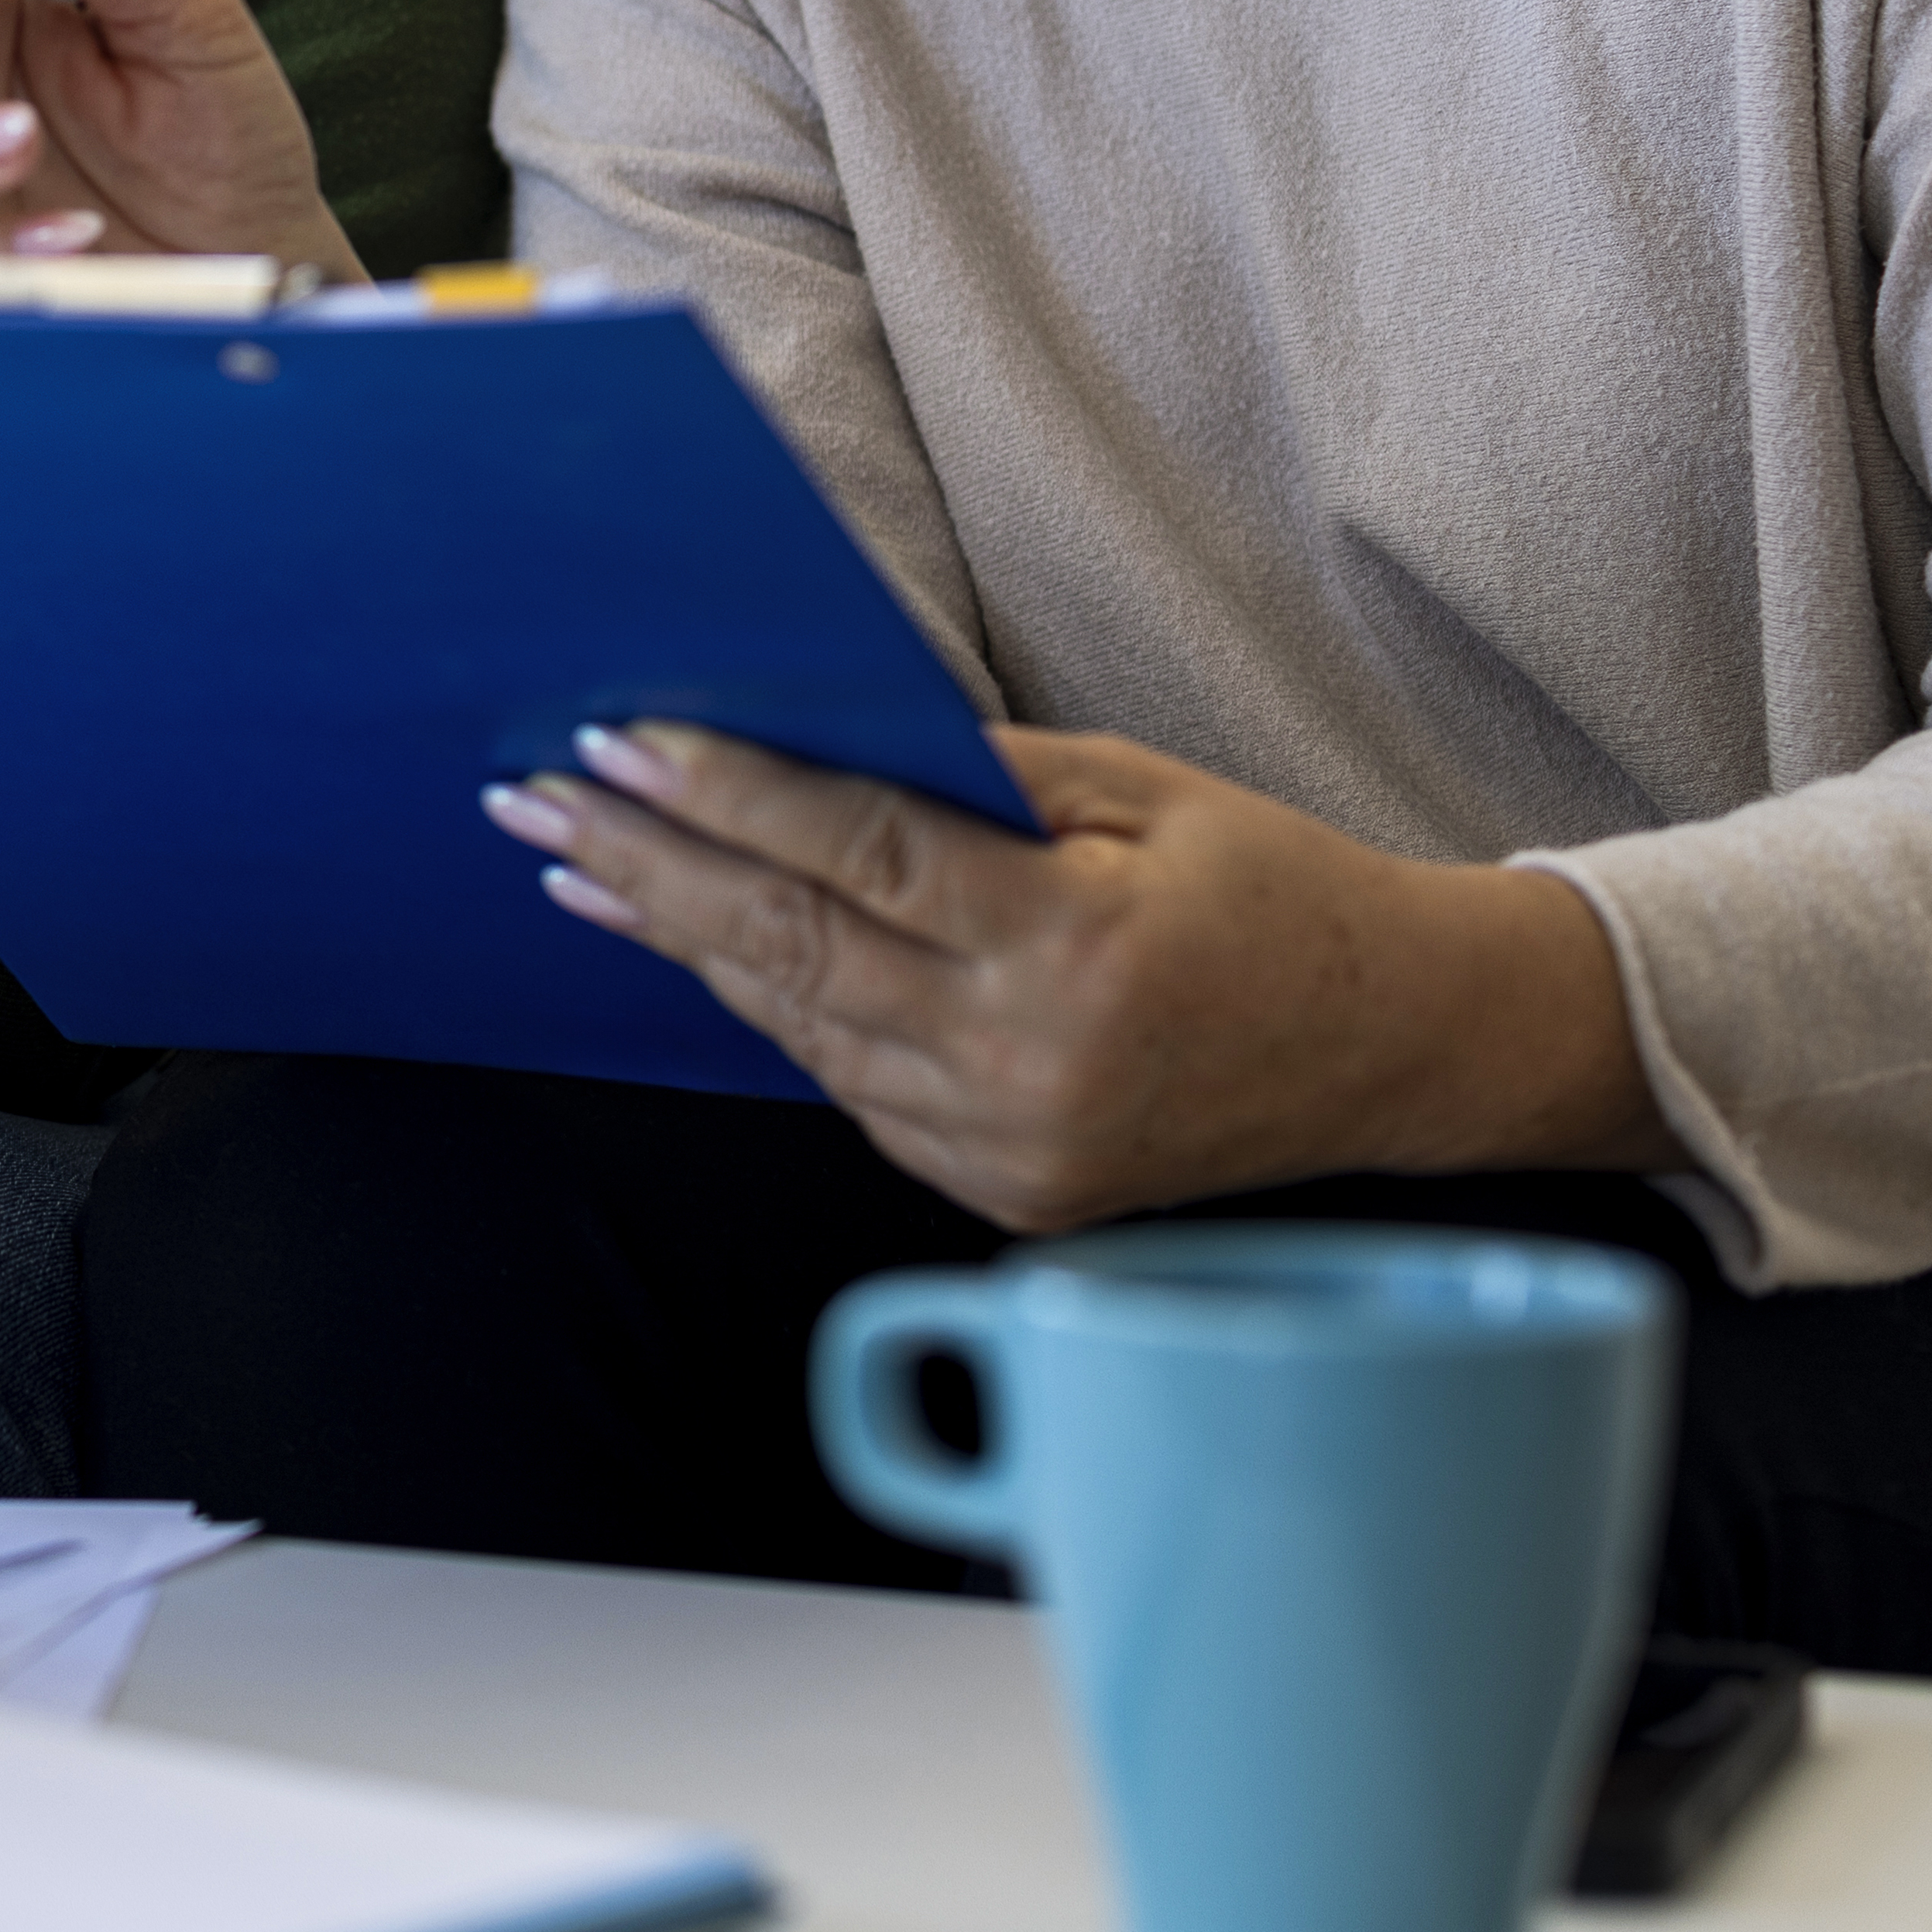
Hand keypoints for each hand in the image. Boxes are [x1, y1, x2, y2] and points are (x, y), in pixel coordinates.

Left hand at [491, 722, 1674, 1229]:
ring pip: (802, 1026)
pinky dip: (780, 1009)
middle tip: (530, 801)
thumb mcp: (1139, 792)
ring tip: (581, 865)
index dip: (720, 795)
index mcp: (1072, 949)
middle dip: (645, 868)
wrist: (1401, 1050)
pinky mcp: (1005, 1196)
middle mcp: (1028, 1065)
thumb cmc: (1276, 892)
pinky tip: (706, 944)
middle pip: (791, 948)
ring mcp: (1010, 1149)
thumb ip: (974, 777)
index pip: (852, 855)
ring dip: (683, 941)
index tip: (611, 743)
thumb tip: (808, 734)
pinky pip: (854, 1087)